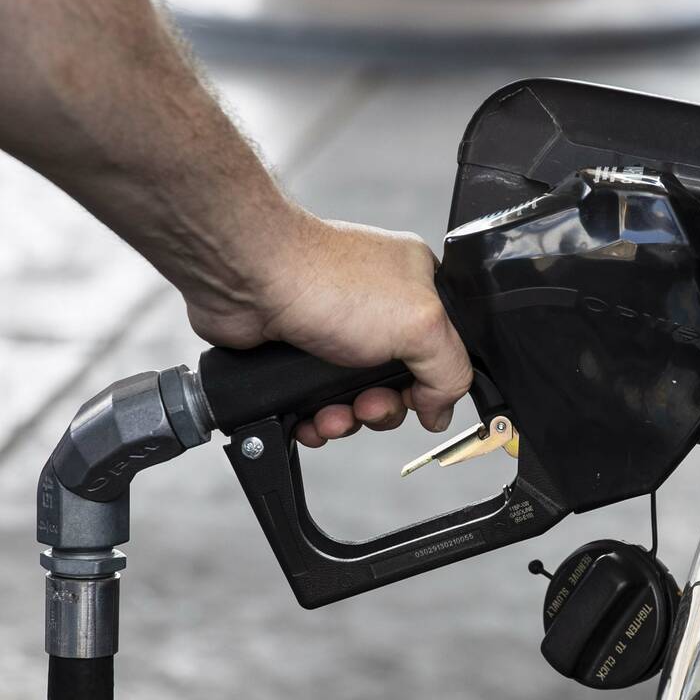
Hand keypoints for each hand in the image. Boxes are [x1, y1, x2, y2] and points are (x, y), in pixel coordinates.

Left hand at [185, 211, 472, 446]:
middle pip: (400, 383)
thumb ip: (450, 371)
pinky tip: (311, 419)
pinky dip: (317, 419)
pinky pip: (319, 403)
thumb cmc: (326, 279)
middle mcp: (380, 308)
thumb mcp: (421, 326)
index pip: (443, 350)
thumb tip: (442, 410)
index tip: (417, 400)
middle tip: (369, 404)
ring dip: (348, 419)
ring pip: (358, 398)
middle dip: (383, 407)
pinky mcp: (302, 353)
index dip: (431, 384)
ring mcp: (339, 330)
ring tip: (333, 415)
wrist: (249, 279)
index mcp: (418, 289)